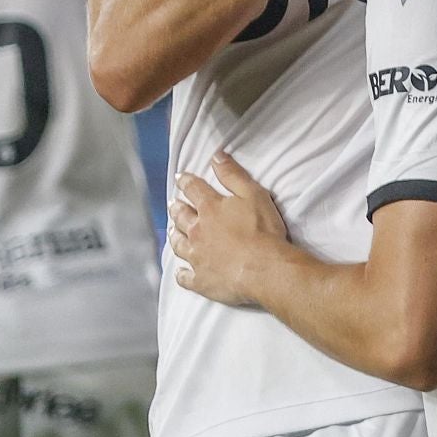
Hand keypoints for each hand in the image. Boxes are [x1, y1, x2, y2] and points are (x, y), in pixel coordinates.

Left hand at [169, 152, 288, 307]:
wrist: (265, 268)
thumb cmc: (263, 230)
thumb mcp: (253, 193)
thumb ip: (232, 174)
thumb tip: (216, 156)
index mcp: (210, 208)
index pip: (193, 189)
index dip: (186, 181)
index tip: (180, 178)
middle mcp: (198, 231)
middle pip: (181, 216)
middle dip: (176, 208)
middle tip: (173, 204)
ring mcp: (196, 257)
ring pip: (179, 244)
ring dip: (175, 236)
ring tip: (172, 232)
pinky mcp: (200, 280)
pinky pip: (185, 277)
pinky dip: (181, 274)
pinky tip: (180, 272)